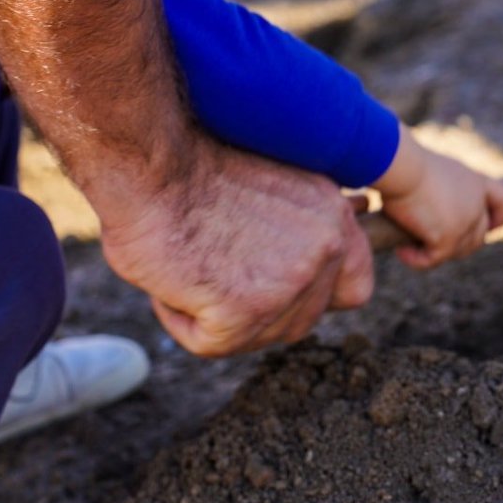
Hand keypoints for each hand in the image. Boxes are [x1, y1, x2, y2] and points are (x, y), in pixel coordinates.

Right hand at [99, 134, 373, 356]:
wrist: (148, 159)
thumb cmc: (193, 163)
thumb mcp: (276, 183)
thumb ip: (307, 221)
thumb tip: (337, 233)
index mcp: (334, 216)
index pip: (355, 288)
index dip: (311, 296)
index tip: (272, 281)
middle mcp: (326, 247)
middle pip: (303, 321)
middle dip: (258, 309)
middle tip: (214, 269)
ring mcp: (291, 282)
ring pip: (258, 337)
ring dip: (216, 314)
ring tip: (190, 262)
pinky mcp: (245, 311)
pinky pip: (212, 343)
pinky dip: (181, 319)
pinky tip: (171, 279)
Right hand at [373, 127, 502, 268]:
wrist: (400, 164)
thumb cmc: (405, 161)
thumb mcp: (428, 172)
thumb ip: (436, 192)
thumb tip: (423, 212)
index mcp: (475, 182)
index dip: (498, 217)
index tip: (489, 226)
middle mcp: (476, 204)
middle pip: (479, 236)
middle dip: (457, 244)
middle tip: (427, 242)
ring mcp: (465, 223)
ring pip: (458, 251)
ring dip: (435, 252)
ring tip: (408, 245)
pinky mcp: (448, 239)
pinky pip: (432, 260)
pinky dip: (416, 259)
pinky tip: (400, 251)